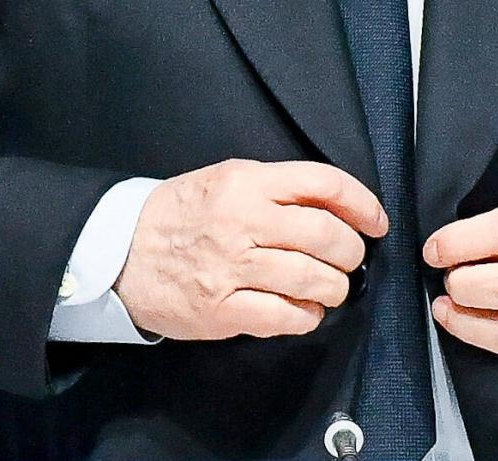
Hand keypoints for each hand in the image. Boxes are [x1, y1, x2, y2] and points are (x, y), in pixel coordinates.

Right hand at [114, 159, 385, 340]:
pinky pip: (284, 317)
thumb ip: (278, 189)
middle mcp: (242, 222)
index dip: (362, 204)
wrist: (120, 251)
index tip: (376, 222)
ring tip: (330, 288)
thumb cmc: (181, 214)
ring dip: (334, 288)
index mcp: (248, 182)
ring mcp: (231, 268)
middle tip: (349, 260)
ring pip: (312, 279)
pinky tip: (304, 312)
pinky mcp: (221, 309)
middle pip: (326, 236)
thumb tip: (337, 208)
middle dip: (351, 252)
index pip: (324, 185)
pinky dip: (306, 317)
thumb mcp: (228, 179)